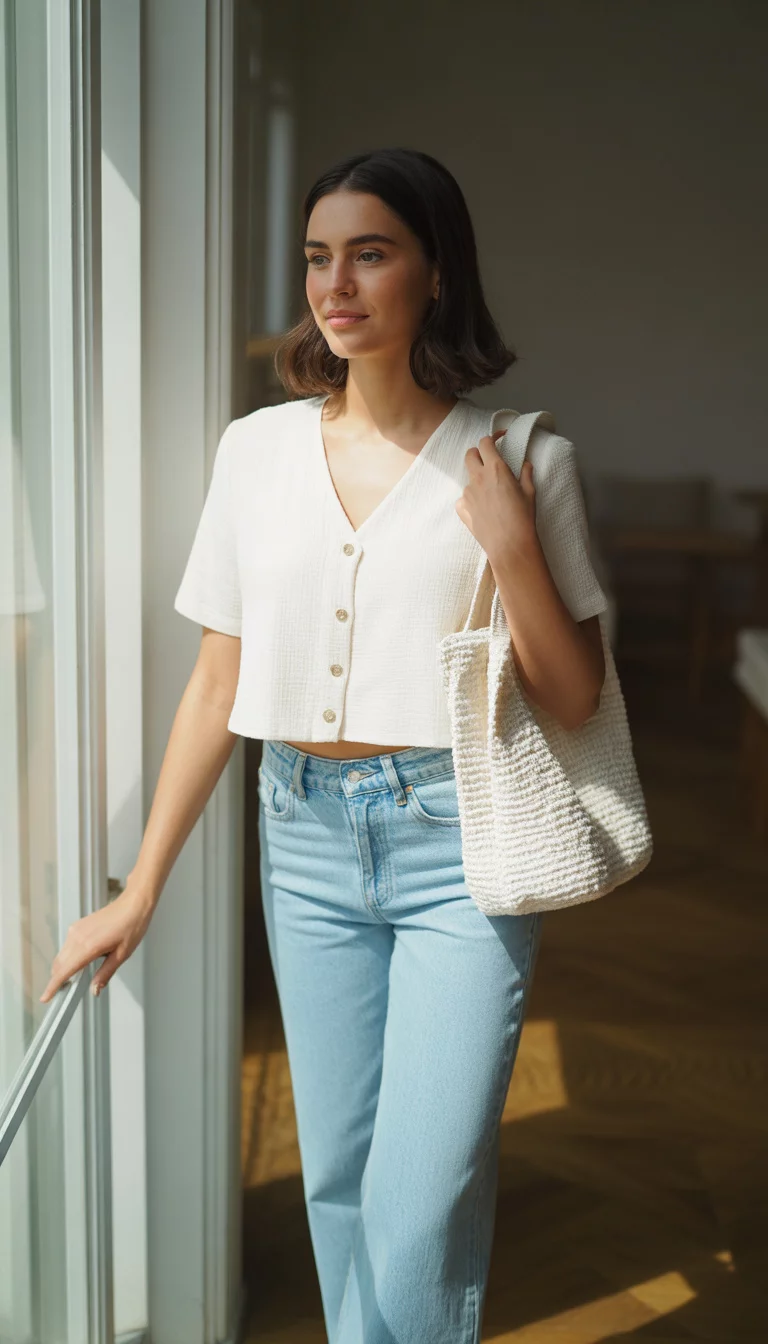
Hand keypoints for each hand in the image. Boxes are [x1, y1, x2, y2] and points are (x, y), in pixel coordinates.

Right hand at [39, 878, 155, 1002]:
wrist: (133, 904)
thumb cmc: (131, 926)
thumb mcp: (122, 955)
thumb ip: (105, 974)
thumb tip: (94, 990)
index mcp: (88, 946)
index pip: (64, 971)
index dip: (53, 986)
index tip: (46, 998)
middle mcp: (77, 937)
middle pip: (59, 965)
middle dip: (58, 979)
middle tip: (64, 993)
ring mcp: (76, 930)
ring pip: (62, 956)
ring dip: (64, 968)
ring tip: (75, 978)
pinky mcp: (77, 926)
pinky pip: (67, 946)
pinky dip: (69, 957)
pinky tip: (81, 961)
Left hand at [455, 428, 537, 562]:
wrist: (509, 545)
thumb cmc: (523, 518)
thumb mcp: (530, 492)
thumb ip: (526, 473)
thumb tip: (525, 464)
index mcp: (495, 469)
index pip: (485, 442)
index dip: (491, 438)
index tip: (498, 439)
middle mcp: (478, 477)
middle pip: (469, 454)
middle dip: (477, 453)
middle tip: (488, 460)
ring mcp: (467, 493)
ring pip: (468, 478)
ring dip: (477, 479)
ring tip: (491, 494)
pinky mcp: (462, 508)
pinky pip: (463, 498)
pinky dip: (471, 499)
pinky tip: (482, 509)